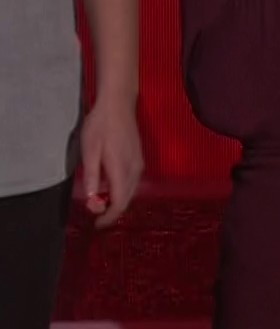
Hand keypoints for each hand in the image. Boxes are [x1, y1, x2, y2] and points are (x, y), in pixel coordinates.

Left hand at [76, 100, 142, 227]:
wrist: (118, 104)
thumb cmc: (100, 126)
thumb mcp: (89, 151)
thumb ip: (93, 177)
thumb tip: (93, 201)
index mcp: (121, 169)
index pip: (120, 202)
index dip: (109, 217)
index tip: (97, 224)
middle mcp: (135, 169)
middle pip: (128, 199)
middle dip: (113, 211)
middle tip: (95, 214)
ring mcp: (139, 163)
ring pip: (131, 191)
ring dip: (118, 200)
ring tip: (101, 202)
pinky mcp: (139, 158)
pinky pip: (133, 182)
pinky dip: (123, 190)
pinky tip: (111, 186)